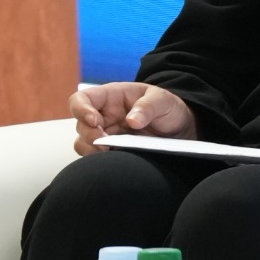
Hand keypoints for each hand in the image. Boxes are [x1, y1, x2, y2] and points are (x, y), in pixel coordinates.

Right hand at [69, 82, 196, 156]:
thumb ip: (148, 107)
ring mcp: (106, 134)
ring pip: (84, 144)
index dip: (81, 110)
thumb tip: (132, 121)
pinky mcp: (112, 151)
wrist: (180, 128)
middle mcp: (103, 115)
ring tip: (111, 154)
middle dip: (90, 136)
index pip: (82, 99)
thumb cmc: (167, 108)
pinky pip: (96, 158)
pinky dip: (101, 161)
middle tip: (107, 144)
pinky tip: (116, 161)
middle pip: (80, 125)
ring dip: (92, 151)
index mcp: (110, 97)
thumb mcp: (163, 100)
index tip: (95, 121)